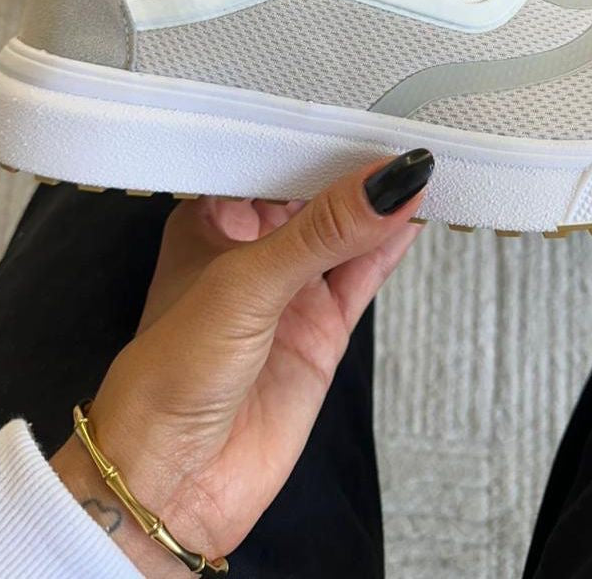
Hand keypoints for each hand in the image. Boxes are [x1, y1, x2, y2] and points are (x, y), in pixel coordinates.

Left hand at [50, 149, 431, 576]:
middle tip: (404, 129)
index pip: (272, 160)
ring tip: (423, 163)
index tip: (361, 107)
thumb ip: (322, 232)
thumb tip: (387, 183)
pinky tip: (414, 216)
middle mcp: (252, 251)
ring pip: (346, 232)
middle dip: (355, 165)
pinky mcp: (320, 331)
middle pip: (315, 194)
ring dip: (380, 204)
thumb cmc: (168, 376)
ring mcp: (290, 292)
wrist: (171, 483)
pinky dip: (391, 247)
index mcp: (212, 220)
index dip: (314, 135)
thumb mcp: (246, 284)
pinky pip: (364, 275)